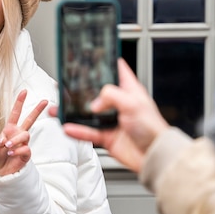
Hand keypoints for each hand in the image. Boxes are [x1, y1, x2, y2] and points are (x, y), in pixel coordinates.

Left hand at [0, 90, 47, 175]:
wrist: (1, 171)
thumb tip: (3, 140)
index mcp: (10, 129)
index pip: (16, 113)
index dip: (19, 102)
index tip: (24, 92)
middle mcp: (18, 134)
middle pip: (30, 120)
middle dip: (37, 110)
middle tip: (45, 101)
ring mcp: (23, 143)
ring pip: (25, 135)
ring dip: (15, 140)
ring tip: (7, 147)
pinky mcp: (26, 153)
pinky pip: (25, 148)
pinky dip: (17, 150)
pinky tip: (11, 153)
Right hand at [49, 58, 169, 172]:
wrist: (154, 156)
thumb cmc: (153, 128)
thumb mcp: (133, 104)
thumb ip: (111, 96)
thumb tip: (94, 102)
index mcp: (129, 90)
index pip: (117, 71)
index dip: (105, 63)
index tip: (91, 57)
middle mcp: (119, 104)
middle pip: (96, 92)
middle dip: (81, 89)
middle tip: (66, 84)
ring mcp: (111, 120)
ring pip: (88, 113)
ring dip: (73, 111)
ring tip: (60, 108)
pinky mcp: (107, 136)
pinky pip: (88, 132)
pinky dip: (77, 130)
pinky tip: (68, 127)